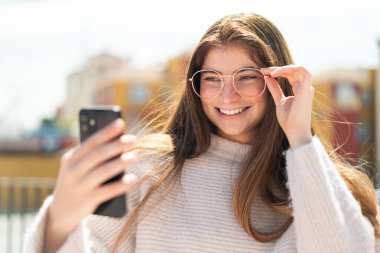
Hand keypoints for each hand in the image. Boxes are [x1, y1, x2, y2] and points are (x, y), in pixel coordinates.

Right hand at [44, 119, 137, 252]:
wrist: (60, 212)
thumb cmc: (77, 182)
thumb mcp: (77, 167)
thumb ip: (93, 156)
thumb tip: (120, 142)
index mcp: (71, 158)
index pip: (90, 142)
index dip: (106, 132)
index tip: (120, 122)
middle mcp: (73, 171)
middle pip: (98, 155)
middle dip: (116, 145)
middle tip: (134, 139)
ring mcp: (79, 187)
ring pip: (102, 172)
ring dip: (120, 163)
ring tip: (135, 156)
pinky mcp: (86, 201)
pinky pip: (107, 192)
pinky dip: (121, 185)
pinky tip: (133, 179)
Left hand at [260, 65, 313, 147]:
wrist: (295, 131)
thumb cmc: (288, 120)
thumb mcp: (279, 101)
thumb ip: (275, 89)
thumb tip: (268, 78)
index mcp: (300, 89)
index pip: (290, 74)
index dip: (277, 71)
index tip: (263, 72)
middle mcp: (305, 87)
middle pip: (292, 70)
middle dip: (277, 68)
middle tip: (263, 70)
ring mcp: (307, 88)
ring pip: (297, 68)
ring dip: (282, 67)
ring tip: (268, 72)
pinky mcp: (306, 89)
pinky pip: (301, 70)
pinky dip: (289, 68)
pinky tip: (275, 73)